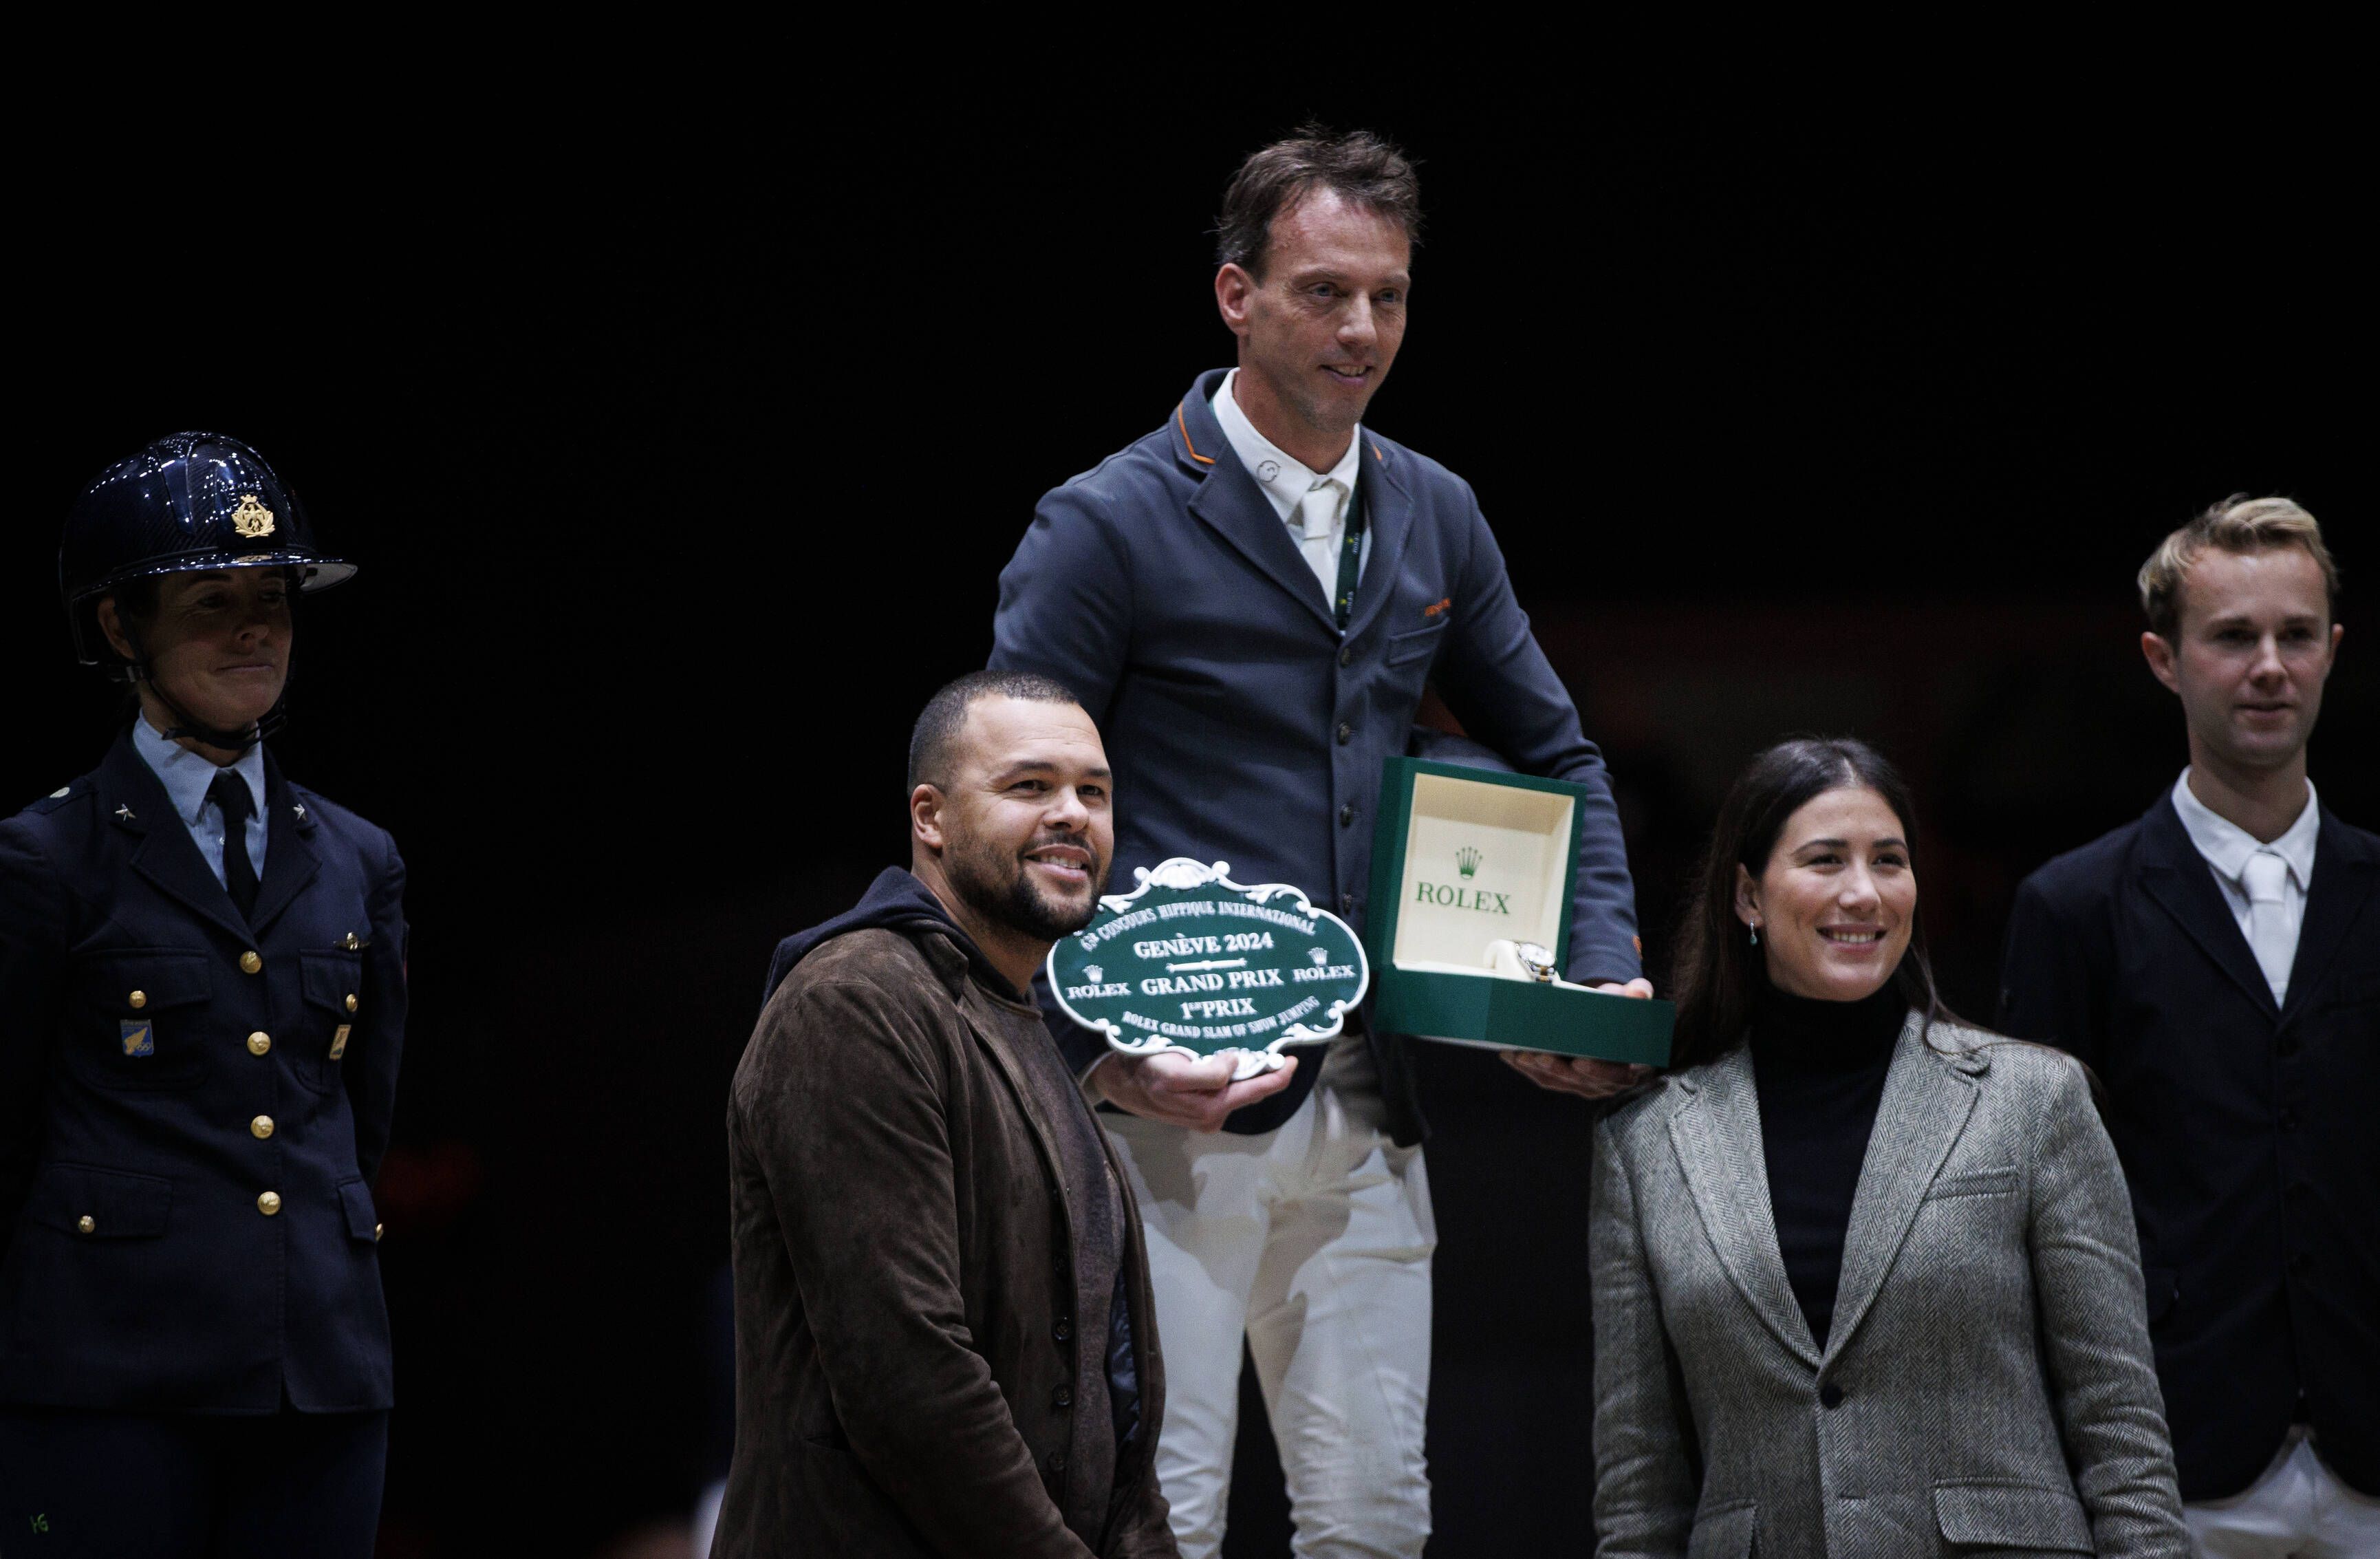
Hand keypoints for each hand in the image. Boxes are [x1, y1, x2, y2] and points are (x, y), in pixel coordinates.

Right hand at [1092, 1050, 1300, 1130]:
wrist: (1118, 1082)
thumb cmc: (1143, 1070)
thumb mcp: (1171, 1070)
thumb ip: (1207, 1073)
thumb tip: (1234, 1065)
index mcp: (1208, 1107)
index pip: (1255, 1091)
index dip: (1276, 1076)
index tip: (1291, 1059)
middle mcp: (1211, 1116)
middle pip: (1251, 1092)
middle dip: (1267, 1073)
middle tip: (1279, 1052)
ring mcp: (1206, 1116)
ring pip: (1239, 1092)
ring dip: (1250, 1075)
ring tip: (1256, 1053)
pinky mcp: (1201, 1114)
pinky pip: (1227, 1094)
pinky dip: (1235, 1080)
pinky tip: (1232, 1064)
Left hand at [1502, 978, 1656, 1098]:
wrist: (1606, 1023)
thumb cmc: (1619, 1015)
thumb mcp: (1631, 1003)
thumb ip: (1638, 995)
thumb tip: (1639, 990)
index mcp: (1628, 1068)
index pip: (1615, 1075)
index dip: (1598, 1071)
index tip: (1580, 1061)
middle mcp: (1605, 1082)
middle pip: (1580, 1081)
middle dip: (1558, 1070)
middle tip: (1540, 1055)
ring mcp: (1582, 1084)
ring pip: (1558, 1082)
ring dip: (1538, 1070)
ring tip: (1521, 1054)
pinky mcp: (1562, 1081)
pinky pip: (1543, 1079)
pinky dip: (1527, 1069)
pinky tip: (1510, 1055)